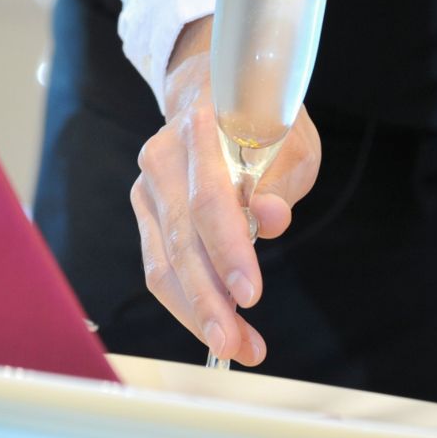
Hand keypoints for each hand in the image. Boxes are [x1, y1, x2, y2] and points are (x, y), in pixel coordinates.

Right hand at [129, 17, 321, 365]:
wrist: (211, 90)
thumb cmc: (261, 117)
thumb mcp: (291, 139)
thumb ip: (281, 180)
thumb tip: (270, 219)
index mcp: (198, 128)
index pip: (208, 199)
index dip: (228, 250)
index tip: (250, 295)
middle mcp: (161, 158)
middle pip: (180, 241)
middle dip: (209, 300)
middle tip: (239, 345)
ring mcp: (146, 187)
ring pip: (162, 263)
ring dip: (197, 312)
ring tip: (237, 346)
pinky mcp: (145, 213)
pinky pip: (158, 266)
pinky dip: (186, 302)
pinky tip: (216, 324)